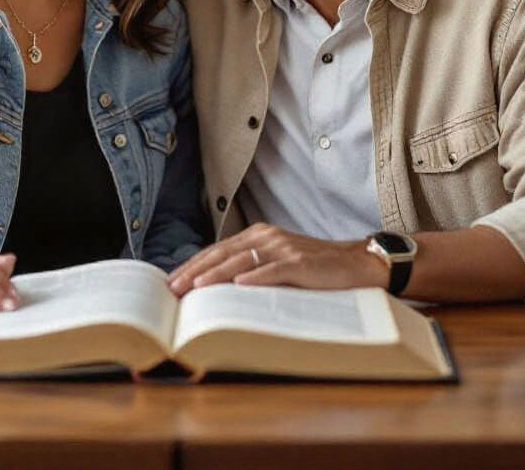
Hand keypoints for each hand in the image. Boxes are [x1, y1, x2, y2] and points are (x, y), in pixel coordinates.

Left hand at [166, 223, 386, 295]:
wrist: (355, 263)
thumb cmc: (313, 268)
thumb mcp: (277, 263)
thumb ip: (250, 268)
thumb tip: (214, 289)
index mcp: (257, 235)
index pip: (216, 251)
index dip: (191, 265)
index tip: (169, 282)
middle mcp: (266, 237)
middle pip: (222, 254)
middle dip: (194, 271)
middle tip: (172, 289)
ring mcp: (283, 248)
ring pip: (242, 260)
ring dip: (216, 274)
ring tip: (195, 287)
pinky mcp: (301, 263)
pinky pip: (274, 270)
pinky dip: (255, 278)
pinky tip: (239, 286)